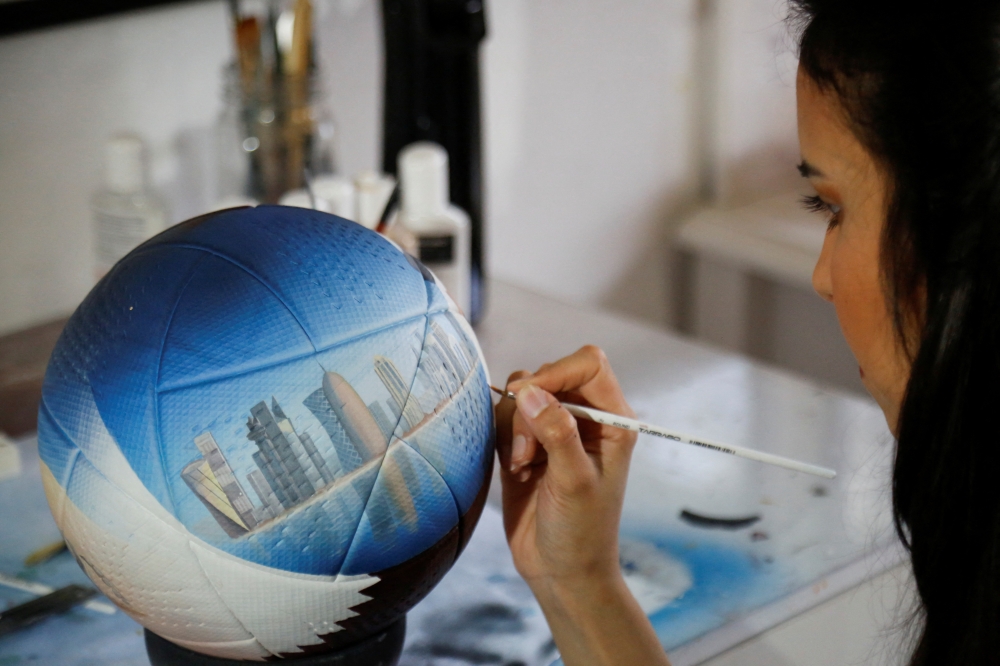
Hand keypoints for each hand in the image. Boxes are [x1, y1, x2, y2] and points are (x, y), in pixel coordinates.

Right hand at [496, 345, 636, 588]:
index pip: (588, 364)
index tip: (533, 398)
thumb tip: (530, 389)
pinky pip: (505, 417)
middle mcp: (584, 418)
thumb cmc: (582, 532)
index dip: (558, 372)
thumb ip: (555, 432)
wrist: (561, 572)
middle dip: (530, 408)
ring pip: (522, 394)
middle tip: (529, 452)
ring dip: (515, 427)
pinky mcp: (525, 444)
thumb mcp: (574, 482)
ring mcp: (552, 430)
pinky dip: (504, 438)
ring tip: (523, 466)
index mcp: (612, 420)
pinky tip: (516, 471)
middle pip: (548, 375)